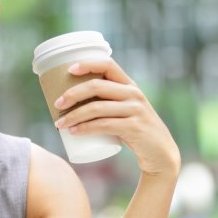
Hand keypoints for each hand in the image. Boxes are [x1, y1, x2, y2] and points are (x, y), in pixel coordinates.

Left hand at [54, 60, 179, 177]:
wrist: (160, 153)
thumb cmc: (135, 131)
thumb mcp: (126, 111)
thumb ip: (109, 103)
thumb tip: (74, 101)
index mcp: (130, 85)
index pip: (108, 64)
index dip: (87, 64)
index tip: (69, 70)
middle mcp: (133, 94)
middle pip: (97, 85)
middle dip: (73, 93)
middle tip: (57, 104)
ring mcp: (135, 110)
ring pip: (97, 107)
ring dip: (74, 115)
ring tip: (59, 124)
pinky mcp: (134, 128)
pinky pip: (104, 125)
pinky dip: (86, 128)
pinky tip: (74, 132)